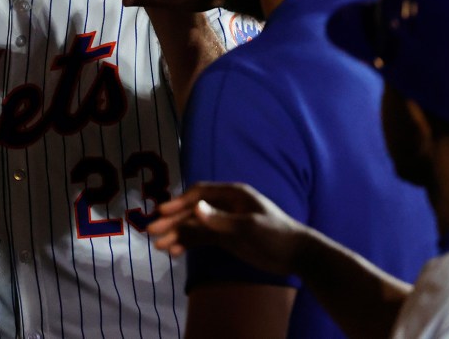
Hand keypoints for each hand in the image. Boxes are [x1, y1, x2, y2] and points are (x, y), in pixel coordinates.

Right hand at [147, 182, 307, 276]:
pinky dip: (188, 243)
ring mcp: (225, 221)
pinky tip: (174, 251)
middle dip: (172, 220)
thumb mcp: (249, 227)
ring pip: (195, 226)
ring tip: (159, 246)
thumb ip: (221, 219)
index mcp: (233, 194)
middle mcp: (225, 205)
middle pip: (193, 210)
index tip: (162, 212)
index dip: (179, 201)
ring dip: (177, 234)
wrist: (297, 255)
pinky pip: (202, 238)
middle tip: (152, 231)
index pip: (200, 193)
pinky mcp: (226, 237)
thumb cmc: (276, 234)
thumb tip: (195, 208)